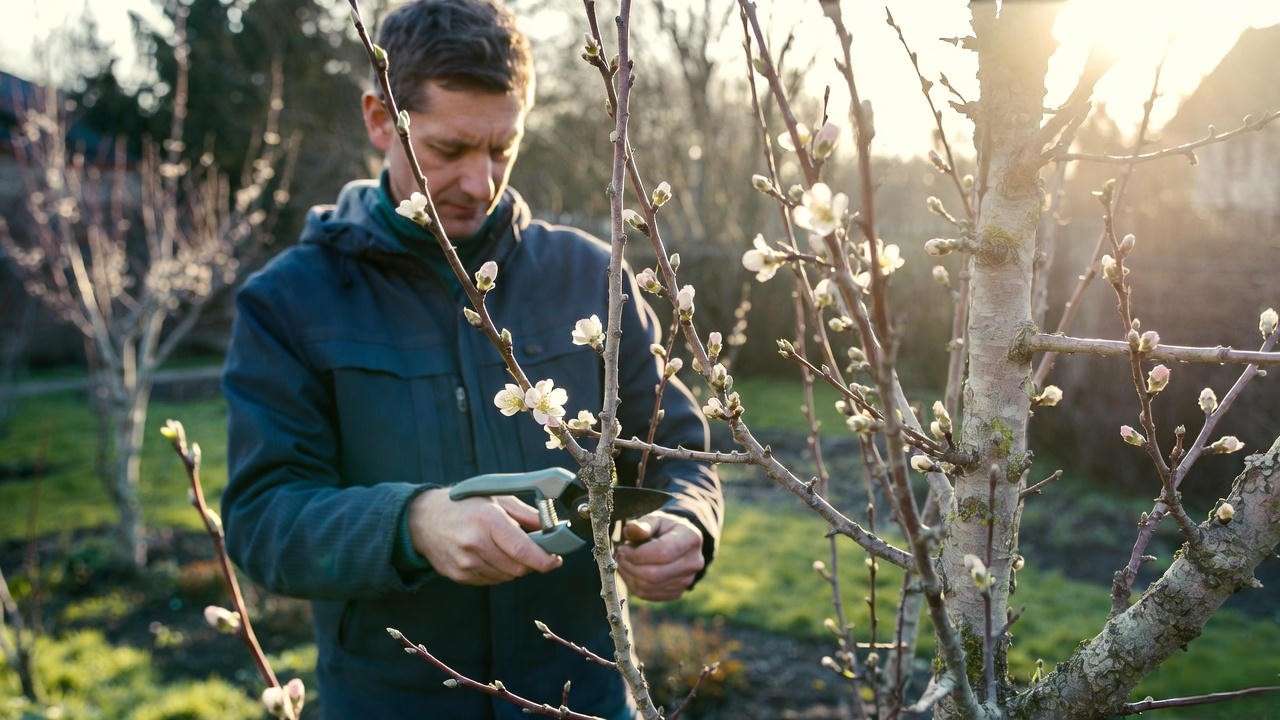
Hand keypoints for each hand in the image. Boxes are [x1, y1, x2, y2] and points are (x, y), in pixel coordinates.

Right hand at [407, 487, 562, 584]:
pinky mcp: (458, 575)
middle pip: (518, 568)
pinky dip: (497, 571)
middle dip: (530, 562)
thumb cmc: (464, 505)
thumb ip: (527, 514)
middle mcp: (475, 543)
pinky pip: (491, 581)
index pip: (523, 550)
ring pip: (506, 576)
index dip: (544, 560)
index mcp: (487, 520)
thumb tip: (552, 528)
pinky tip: (488, 554)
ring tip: (502, 547)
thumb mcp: (496, 498)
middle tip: (531, 549)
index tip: (555, 560)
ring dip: (513, 566)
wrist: (422, 520)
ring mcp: (465, 562)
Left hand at [614, 511, 704, 600]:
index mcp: (691, 538)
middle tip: (619, 557)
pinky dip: (634, 585)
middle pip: (655, 574)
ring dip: (630, 576)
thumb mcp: (655, 519)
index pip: (662, 553)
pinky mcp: (677, 592)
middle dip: (630, 566)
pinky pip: (649, 595)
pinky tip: (630, 572)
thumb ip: (643, 525)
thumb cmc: (664, 528)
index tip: (622, 548)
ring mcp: (687, 580)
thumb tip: (631, 530)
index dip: (637, 554)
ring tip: (623, 563)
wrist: (680, 541)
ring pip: (649, 587)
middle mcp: (693, 562)